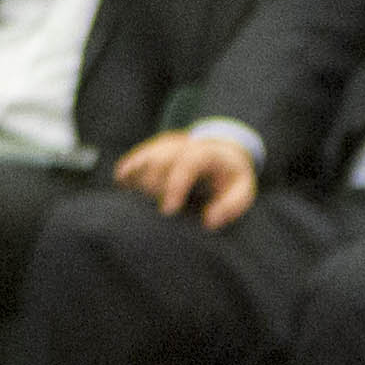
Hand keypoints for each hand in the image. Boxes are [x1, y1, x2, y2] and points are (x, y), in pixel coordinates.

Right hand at [117, 129, 260, 226]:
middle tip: (154, 214)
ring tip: (138, 206)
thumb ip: (230, 206)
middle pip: (159, 160)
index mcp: (206, 152)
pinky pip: (134, 159)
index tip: (168, 211)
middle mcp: (182, 143)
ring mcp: (163, 144)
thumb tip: (209, 221)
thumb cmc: (230, 178)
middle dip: (153, 188)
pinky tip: (122, 186)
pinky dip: (126, 172)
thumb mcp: (242, 191)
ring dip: (137, 182)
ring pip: (143, 158)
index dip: (174, 185)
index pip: (187, 163)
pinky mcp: (151, 149)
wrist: (221, 152)